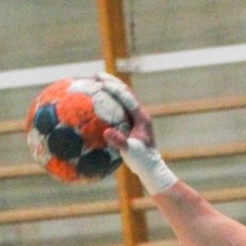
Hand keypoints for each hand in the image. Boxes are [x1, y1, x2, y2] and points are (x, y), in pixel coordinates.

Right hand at [96, 71, 177, 194]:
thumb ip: (120, 142)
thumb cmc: (142, 161)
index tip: (100, 80)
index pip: (126, 97)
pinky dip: (108, 105)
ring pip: (122, 99)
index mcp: (141, 117)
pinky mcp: (131, 124)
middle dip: (111, 82)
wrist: (151, 168)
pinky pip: (118, 110)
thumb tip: (106, 132)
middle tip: (96, 76)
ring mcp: (135, 119)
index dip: (114, 87)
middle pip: (125, 92)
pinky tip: (95, 106)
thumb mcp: (131, 152)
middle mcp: (139, 115)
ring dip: (110, 90)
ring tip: (95, 84)